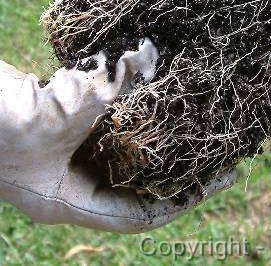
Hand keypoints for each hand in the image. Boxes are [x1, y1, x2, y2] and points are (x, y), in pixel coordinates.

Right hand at [0, 38, 235, 232]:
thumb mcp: (48, 118)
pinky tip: (156, 98)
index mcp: (68, 201)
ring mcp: (69, 155)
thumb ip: (98, 94)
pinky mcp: (68, 129)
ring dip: (157, 140)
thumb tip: (146, 59)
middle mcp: (72, 183)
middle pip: (136, 186)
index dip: (180, 201)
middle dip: (174, 170)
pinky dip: (134, 115)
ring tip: (195, 124)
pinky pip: (111, 128)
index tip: (219, 180)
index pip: (137, 215)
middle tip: (216, 151)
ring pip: (125, 155)